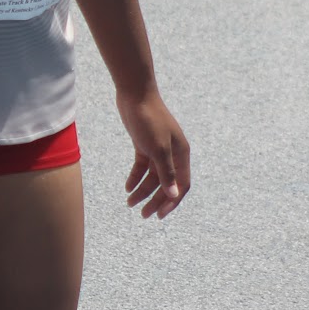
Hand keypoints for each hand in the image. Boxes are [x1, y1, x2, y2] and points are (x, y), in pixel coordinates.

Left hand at [117, 89, 190, 218]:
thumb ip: (166, 173)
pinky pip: (142, 167)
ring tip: (129, 203)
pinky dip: (135, 177)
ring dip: (141, 190)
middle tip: (142, 215)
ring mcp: (158, 149)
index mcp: (182, 154)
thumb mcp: (158, 149)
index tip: (158, 215)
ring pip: (152, 176)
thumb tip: (174, 195)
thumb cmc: (149, 119)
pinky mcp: (144, 144)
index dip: (171, 202)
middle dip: (155, 200)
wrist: (134, 94)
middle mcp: (173, 153)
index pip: (181, 185)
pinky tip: (127, 187)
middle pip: (166, 183)